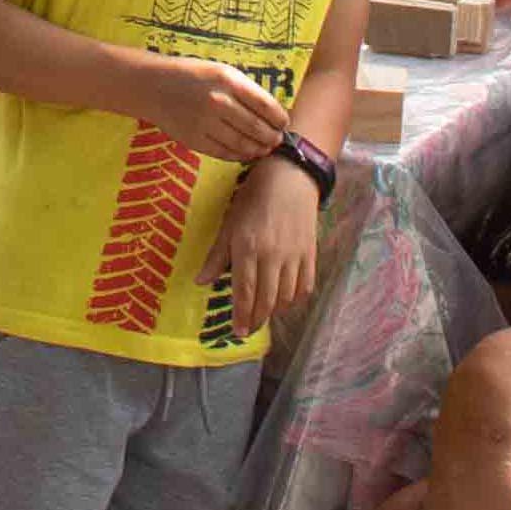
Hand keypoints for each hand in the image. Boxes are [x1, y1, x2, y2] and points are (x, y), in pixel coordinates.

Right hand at [129, 53, 292, 162]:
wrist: (153, 85)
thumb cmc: (193, 76)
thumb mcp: (222, 72)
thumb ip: (245, 90)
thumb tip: (273, 113)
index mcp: (229, 81)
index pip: (265, 105)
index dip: (279, 118)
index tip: (284, 123)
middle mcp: (218, 102)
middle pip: (256, 128)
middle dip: (271, 137)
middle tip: (277, 140)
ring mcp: (205, 123)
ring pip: (242, 144)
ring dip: (258, 149)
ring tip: (264, 148)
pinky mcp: (194, 139)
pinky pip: (223, 152)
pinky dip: (239, 155)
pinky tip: (246, 153)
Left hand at [219, 156, 324, 339]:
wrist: (290, 177)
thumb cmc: (253, 198)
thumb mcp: (229, 224)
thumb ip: (217, 256)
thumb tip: (200, 282)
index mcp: (248, 248)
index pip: (245, 292)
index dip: (242, 315)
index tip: (238, 331)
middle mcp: (272, 256)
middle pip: (266, 300)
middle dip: (257, 319)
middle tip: (249, 328)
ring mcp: (294, 255)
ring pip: (286, 296)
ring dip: (274, 310)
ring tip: (264, 313)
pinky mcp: (310, 253)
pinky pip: (305, 285)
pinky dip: (296, 298)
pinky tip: (286, 300)